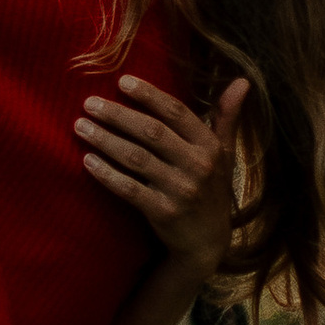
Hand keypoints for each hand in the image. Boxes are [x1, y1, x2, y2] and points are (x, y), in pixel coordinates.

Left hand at [75, 75, 246, 272]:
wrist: (207, 243)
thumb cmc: (212, 190)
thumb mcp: (225, 154)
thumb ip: (227, 117)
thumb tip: (243, 80)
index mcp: (210, 147)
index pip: (176, 112)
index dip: (149, 95)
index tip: (122, 81)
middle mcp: (198, 166)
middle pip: (151, 132)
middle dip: (117, 115)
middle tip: (89, 103)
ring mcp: (180, 190)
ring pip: (136, 158)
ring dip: (105, 140)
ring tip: (80, 126)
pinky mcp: (163, 212)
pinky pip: (129, 189)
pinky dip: (106, 174)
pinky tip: (87, 161)